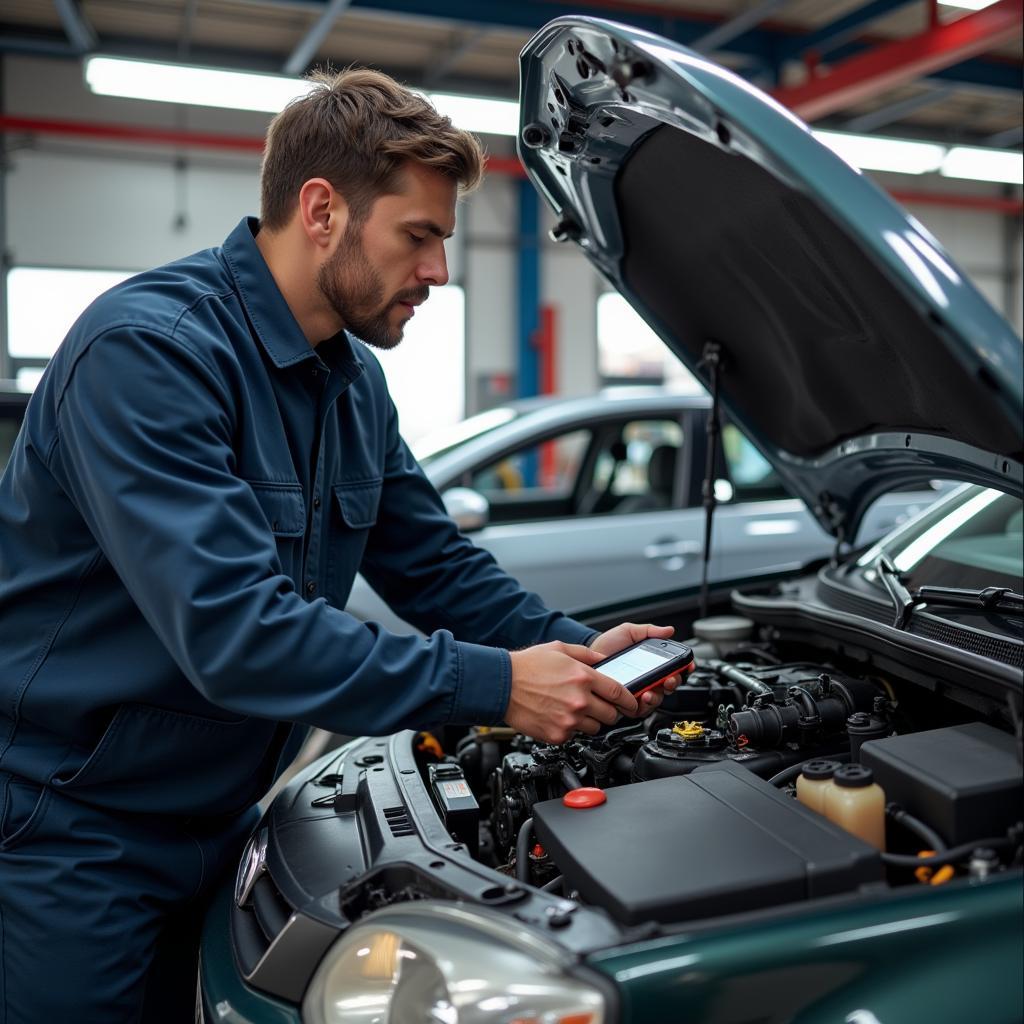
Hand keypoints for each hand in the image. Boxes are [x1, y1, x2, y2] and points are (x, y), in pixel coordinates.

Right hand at [506, 641, 639, 743]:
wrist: (501, 685)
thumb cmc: (527, 666)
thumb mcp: (560, 649)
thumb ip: (587, 654)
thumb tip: (604, 659)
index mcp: (583, 677)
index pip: (619, 693)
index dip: (629, 700)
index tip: (631, 703)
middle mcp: (579, 700)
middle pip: (611, 715)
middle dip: (608, 711)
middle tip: (597, 706)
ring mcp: (569, 720)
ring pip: (595, 728)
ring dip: (589, 721)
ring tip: (573, 710)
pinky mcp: (558, 735)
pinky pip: (574, 736)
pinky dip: (570, 729)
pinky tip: (558, 716)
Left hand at [590, 622, 683, 712]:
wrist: (587, 657)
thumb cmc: (607, 645)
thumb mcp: (629, 632)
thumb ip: (649, 631)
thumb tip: (669, 630)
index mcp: (652, 664)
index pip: (674, 668)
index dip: (684, 668)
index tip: (687, 665)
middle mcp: (648, 680)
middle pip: (669, 687)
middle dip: (673, 683)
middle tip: (669, 679)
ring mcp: (637, 693)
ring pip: (656, 700)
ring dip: (658, 696)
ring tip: (651, 690)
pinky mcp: (625, 704)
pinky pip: (639, 710)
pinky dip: (643, 705)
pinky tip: (640, 697)